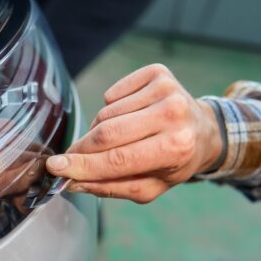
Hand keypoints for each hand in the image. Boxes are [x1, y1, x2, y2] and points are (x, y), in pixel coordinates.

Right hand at [46, 64, 221, 202]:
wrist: (205, 130)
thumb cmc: (175, 162)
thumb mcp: (150, 187)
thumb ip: (112, 187)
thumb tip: (74, 181)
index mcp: (176, 147)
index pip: (117, 159)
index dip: (82, 165)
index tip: (55, 168)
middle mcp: (173, 114)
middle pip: (107, 133)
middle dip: (82, 149)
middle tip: (70, 158)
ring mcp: (165, 89)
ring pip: (106, 114)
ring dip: (100, 130)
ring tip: (118, 139)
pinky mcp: (157, 73)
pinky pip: (112, 95)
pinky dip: (111, 109)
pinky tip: (129, 117)